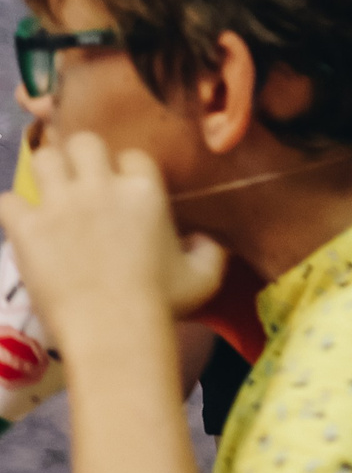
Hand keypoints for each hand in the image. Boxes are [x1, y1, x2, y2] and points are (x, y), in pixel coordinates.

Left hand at [0, 135, 227, 368]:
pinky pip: (8, 200)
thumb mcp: (204, 277)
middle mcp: (101, 186)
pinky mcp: (27, 228)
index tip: (122, 189)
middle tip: (80, 181)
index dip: (125, 170)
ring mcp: (60, 205)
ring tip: (50, 193)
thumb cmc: (162, 304)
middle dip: (81, 157)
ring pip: (43, 158)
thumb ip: (210, 249)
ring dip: (47, 173)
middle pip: (83, 142)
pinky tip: (22, 224)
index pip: (132, 155)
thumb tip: (204, 236)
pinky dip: (13, 211)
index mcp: (145, 190)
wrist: (113, 330)